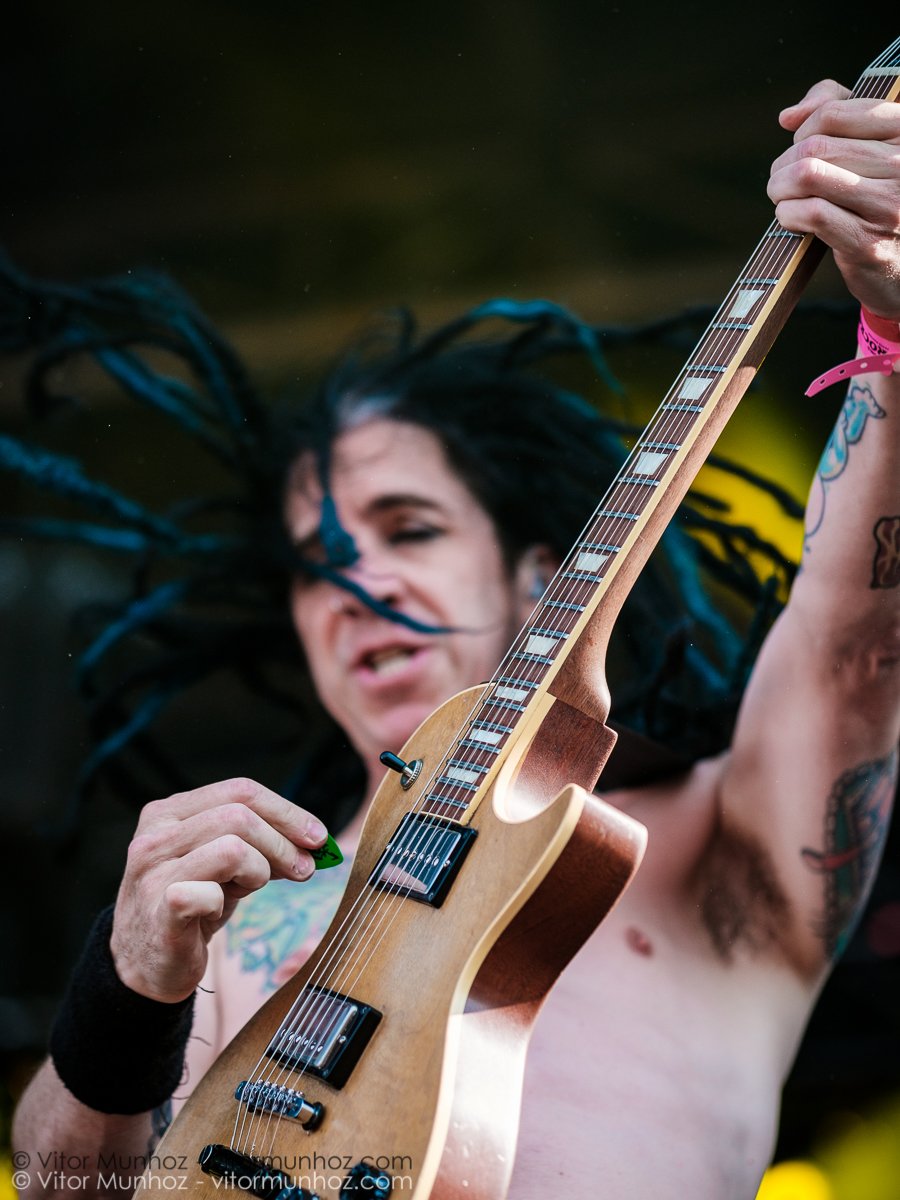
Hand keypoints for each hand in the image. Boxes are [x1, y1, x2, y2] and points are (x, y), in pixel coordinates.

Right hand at [109, 778, 327, 1002]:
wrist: (147, 965)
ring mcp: (152, 873)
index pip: (240, 790)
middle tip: (303, 869)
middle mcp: (155, 836)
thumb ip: (260, 844)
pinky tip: (218, 912)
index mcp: (169, 813)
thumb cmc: (193, 906)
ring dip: (259, 870)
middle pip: (240, 815)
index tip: (318, 837)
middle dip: (283, 842)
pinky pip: (211, 893)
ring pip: (233, 847)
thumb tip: (314, 840)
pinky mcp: (159, 911)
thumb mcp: (226, 865)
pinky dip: (227, 902)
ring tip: (251, 889)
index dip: (287, 811)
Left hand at [767, 79, 899, 319]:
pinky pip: (811, 214)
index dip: (804, 130)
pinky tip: (791, 218)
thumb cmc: (877, 196)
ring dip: (780, 188)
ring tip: (781, 197)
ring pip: (808, 176)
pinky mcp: (867, 242)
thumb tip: (789, 116)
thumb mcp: (869, 145)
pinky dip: (788, 214)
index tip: (801, 148)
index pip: (834, 113)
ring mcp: (888, 204)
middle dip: (784, 164)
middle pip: (815, 147)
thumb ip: (835, 112)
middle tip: (780, 181)